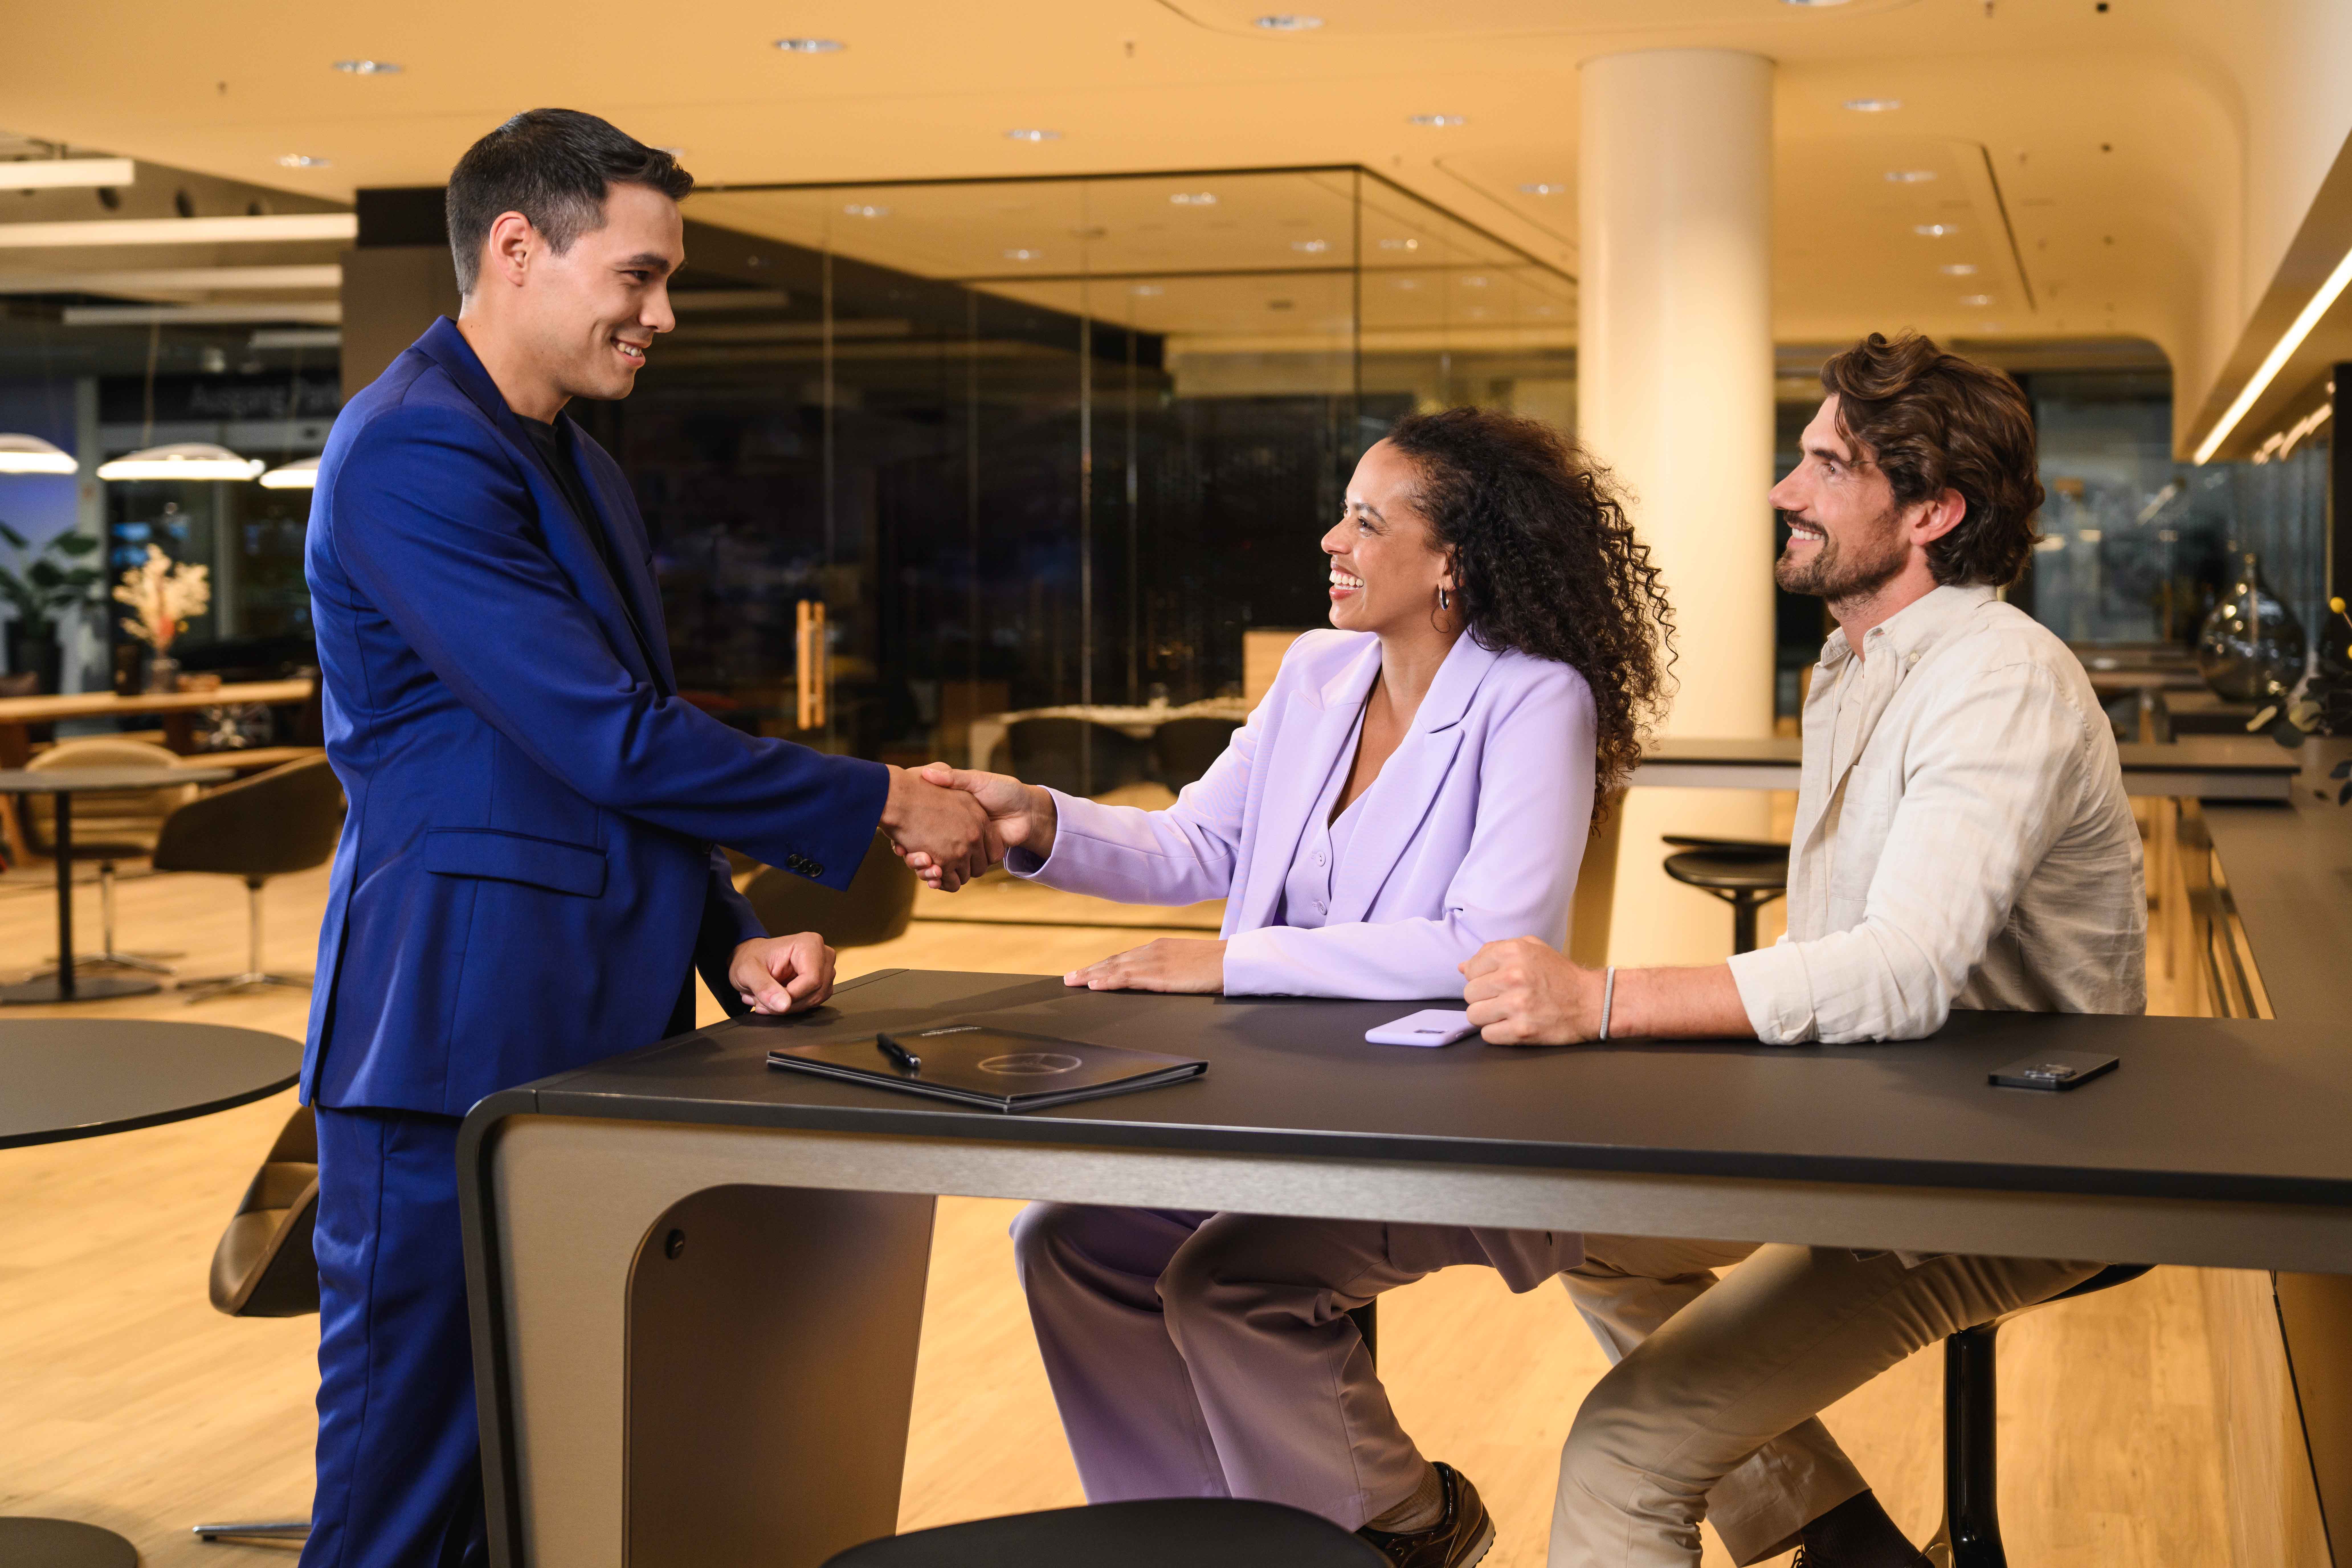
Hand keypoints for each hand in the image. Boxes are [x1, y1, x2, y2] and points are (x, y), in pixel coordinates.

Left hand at [730, 931, 836, 1013]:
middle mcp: (822, 955)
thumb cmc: (751, 958)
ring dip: (789, 1007)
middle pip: (816, 991)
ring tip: (769, 998)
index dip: (791, 995)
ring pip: (815, 1000)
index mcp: (808, 944)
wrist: (752, 960)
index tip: (771, 998)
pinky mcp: (822, 982)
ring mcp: (825, 969)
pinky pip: (814, 1002)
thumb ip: (763, 987)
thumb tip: (783, 1005)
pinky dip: (794, 1006)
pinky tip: (779, 999)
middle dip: (788, 1003)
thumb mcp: (747, 971)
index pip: (812, 979)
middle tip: (764, 1000)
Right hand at [897, 763, 1054, 889]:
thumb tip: (928, 773)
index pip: (924, 827)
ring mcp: (963, 849)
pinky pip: (952, 874)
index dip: (910, 833)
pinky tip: (932, 876)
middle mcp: (955, 834)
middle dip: (914, 856)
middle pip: (926, 850)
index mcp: (952, 815)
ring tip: (918, 863)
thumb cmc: (1003, 791)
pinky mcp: (974, 861)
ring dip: (924, 869)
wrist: (1027, 810)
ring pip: (936, 865)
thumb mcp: (975, 781)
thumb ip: (953, 778)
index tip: (897, 834)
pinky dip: (940, 879)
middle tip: (902, 852)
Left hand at [1064, 938, 1226, 993]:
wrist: (1234, 961)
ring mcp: (1155, 962)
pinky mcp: (1160, 975)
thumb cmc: (1217, 965)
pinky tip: (1094, 985)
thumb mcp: (1188, 964)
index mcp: (1160, 948)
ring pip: (1115, 968)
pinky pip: (1128, 978)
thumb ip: (1170, 969)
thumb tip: (1159, 979)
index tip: (1087, 972)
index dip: (1103, 965)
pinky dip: (1108, 980)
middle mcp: (1153, 951)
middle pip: (1114, 961)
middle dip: (1090, 970)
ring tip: (1073, 982)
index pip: (1125, 958)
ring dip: (1092, 975)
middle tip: (1069, 978)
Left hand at [1461, 936, 1602, 1044]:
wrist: (1593, 1002)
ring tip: (1506, 1013)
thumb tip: (1462, 968)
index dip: (1480, 977)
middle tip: (1502, 998)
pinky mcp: (1522, 1031)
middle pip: (1469, 993)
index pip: (1471, 968)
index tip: (1495, 982)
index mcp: (1513, 952)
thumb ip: (1495, 952)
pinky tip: (1513, 1025)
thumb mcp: (1532, 950)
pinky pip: (1488, 1035)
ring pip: (1473, 1015)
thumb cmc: (1560, 976)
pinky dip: (1497, 1033)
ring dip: (1487, 1017)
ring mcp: (1517, 1006)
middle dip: (1483, 997)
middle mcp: (1512, 977)